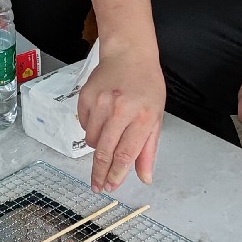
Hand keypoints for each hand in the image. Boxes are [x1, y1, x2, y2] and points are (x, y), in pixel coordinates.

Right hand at [77, 50, 165, 191]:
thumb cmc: (147, 86)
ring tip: (108, 137)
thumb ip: (148, 150)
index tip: (110, 187)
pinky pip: (84, 125)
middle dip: (100, 173)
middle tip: (97, 186)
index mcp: (142, 116)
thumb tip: (144, 178)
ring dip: (98, 148)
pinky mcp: (85, 97)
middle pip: (104, 151)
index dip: (116, 174)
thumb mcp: (156, 117)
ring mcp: (99, 103)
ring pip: (91, 140)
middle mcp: (119, 110)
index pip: (125, 153)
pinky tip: (102, 119)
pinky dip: (92, 130)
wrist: (128, 55)